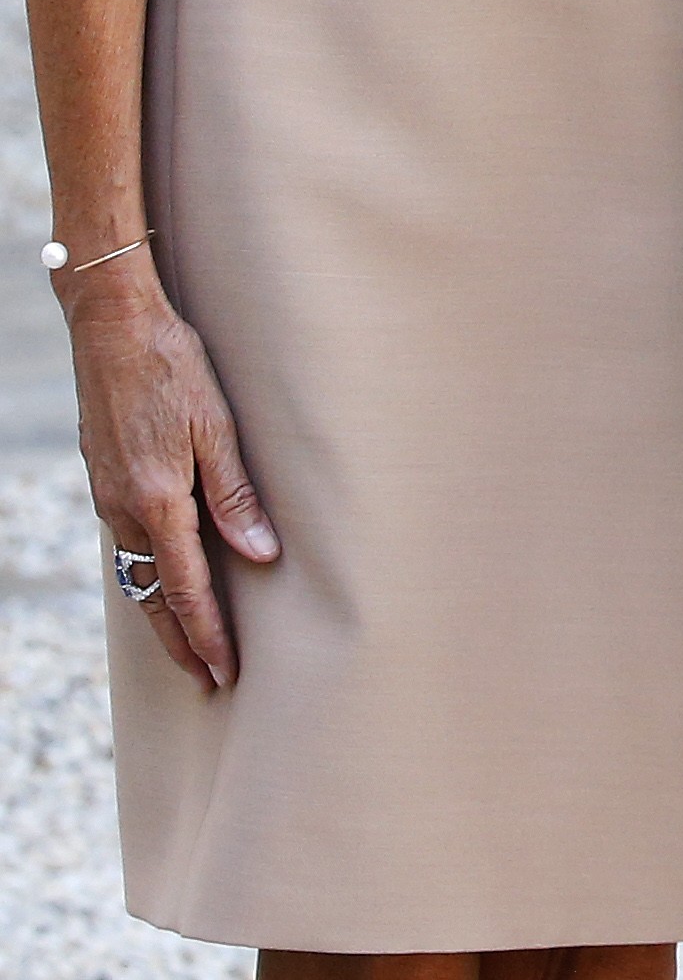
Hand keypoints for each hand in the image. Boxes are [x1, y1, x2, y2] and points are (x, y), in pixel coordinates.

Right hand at [65, 258, 279, 687]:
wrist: (111, 324)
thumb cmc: (172, 365)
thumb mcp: (216, 426)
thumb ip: (235, 494)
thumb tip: (260, 556)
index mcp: (158, 500)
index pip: (186, 589)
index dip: (206, 635)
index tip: (223, 672)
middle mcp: (125, 507)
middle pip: (153, 595)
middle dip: (180, 641)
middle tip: (205, 678)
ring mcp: (108, 493)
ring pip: (135, 570)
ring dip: (161, 609)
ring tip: (186, 637)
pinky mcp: (102, 475)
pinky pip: (125, 540)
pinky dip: (144, 571)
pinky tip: (160, 571)